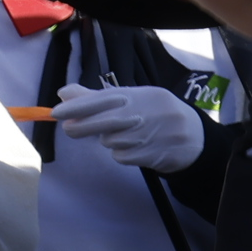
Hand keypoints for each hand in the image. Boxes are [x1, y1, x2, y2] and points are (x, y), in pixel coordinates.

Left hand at [52, 81, 208, 171]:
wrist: (195, 137)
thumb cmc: (154, 114)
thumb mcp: (132, 99)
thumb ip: (97, 98)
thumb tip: (64, 93)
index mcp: (142, 95)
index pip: (105, 99)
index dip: (79, 106)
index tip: (56, 112)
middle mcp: (148, 113)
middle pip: (105, 122)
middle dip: (82, 127)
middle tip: (69, 128)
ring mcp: (153, 134)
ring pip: (112, 141)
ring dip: (109, 141)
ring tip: (124, 135)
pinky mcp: (155, 154)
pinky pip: (122, 156)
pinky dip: (121, 154)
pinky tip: (134, 148)